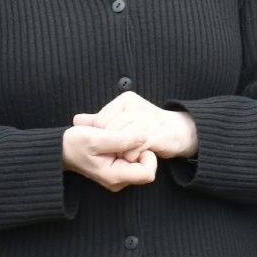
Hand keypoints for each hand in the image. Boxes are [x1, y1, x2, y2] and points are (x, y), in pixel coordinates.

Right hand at [60, 125, 156, 191]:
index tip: (133, 141)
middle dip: (140, 148)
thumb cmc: (73, 144)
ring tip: (116, 135)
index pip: (148, 173)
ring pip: (141, 158)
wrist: (60, 148)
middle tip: (123, 136)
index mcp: (114, 176)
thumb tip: (145, 136)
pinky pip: (134, 155)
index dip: (147, 154)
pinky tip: (115, 135)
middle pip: (147, 165)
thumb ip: (120, 139)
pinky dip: (129, 143)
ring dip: (134, 144)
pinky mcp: (119, 165)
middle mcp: (119, 179)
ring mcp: (120, 173)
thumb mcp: (94, 138)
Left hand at [73, 91, 198, 159]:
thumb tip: (76, 120)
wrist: (180, 132)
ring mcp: (146, 117)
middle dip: (111, 144)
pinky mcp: (155, 132)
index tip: (111, 144)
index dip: (102, 135)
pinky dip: (131, 155)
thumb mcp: (122, 120)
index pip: (101, 119)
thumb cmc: (149, 128)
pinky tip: (134, 156)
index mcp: (126, 99)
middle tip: (119, 152)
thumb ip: (99, 121)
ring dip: (121, 151)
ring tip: (128, 153)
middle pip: (109, 129)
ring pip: (120, 138)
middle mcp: (136, 105)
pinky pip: (133, 146)